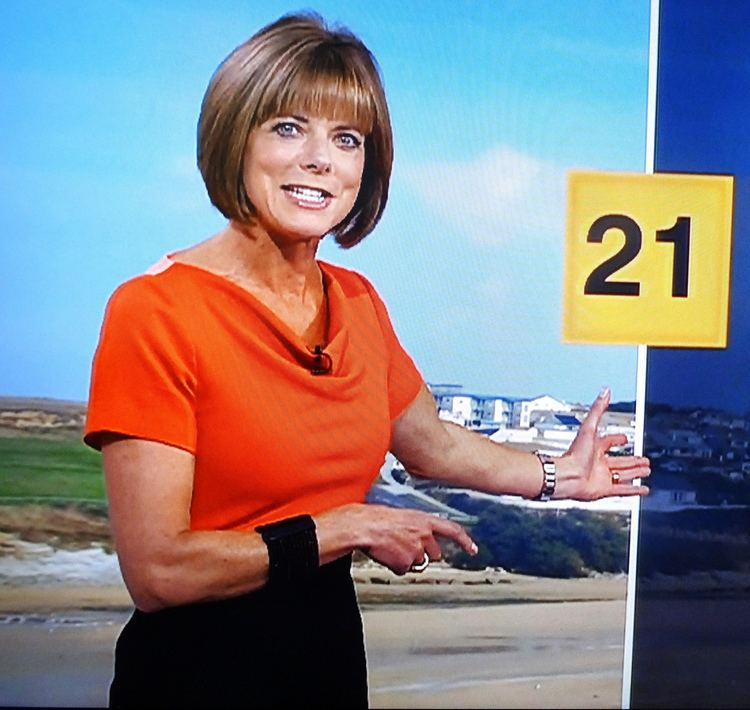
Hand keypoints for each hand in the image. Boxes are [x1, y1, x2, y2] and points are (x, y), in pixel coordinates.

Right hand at [318, 503, 477, 575]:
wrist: (362, 526)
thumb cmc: (378, 518)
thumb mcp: (403, 516)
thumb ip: (418, 527)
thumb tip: (423, 539)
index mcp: (425, 520)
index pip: (453, 530)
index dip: (465, 541)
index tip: (473, 549)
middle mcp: (424, 535)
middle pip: (435, 554)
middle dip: (424, 553)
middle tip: (405, 545)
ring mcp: (416, 550)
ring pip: (418, 563)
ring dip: (408, 559)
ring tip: (392, 547)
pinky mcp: (405, 563)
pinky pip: (404, 570)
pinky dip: (395, 565)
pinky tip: (386, 554)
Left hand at [555, 387, 649, 500]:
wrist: (567, 476)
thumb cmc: (574, 453)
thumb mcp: (589, 427)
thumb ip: (598, 410)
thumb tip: (605, 392)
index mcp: (594, 447)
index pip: (608, 441)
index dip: (617, 439)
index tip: (625, 438)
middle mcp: (598, 462)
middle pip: (620, 459)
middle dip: (633, 458)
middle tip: (644, 458)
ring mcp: (602, 476)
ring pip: (624, 473)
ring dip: (635, 472)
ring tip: (647, 470)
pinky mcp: (605, 489)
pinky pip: (622, 490)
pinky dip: (634, 489)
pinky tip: (643, 489)